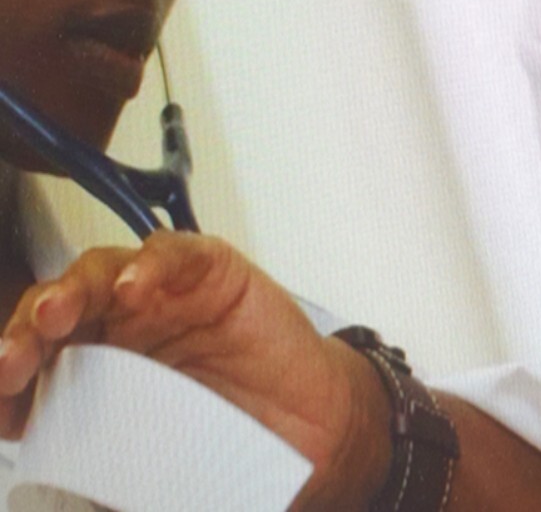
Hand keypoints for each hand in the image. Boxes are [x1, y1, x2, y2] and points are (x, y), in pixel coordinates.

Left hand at [0, 232, 390, 509]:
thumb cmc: (234, 450)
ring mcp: (167, 296)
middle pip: (59, 312)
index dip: (9, 375)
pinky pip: (177, 252)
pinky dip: (153, 263)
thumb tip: (62, 507)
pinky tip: (134, 286)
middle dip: (27, 329)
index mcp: (93, 376)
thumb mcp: (149, 479)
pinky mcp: (214, 272)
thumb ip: (100, 485)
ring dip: (73, 289)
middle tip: (13, 358)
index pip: (34, 364)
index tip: (0, 397)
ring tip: (56, 314)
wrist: (312, 435)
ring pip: (103, 271)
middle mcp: (123, 330)